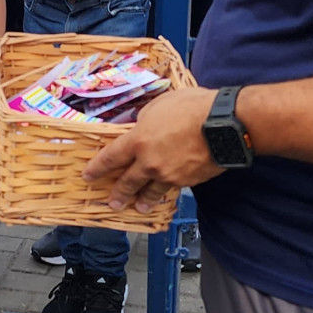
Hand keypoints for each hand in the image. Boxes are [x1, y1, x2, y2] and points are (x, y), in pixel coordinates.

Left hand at [82, 86, 222, 211]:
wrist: (223, 125)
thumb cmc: (193, 108)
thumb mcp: (160, 105)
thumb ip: (146, 119)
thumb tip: (143, 127)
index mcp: (138, 141)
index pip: (111, 157)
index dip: (97, 168)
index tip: (88, 176)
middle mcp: (150, 163)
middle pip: (128, 182)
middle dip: (118, 194)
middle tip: (113, 203)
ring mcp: (169, 175)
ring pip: (151, 191)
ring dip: (143, 200)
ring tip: (140, 207)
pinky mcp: (187, 181)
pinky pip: (173, 188)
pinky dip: (167, 192)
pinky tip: (166, 193)